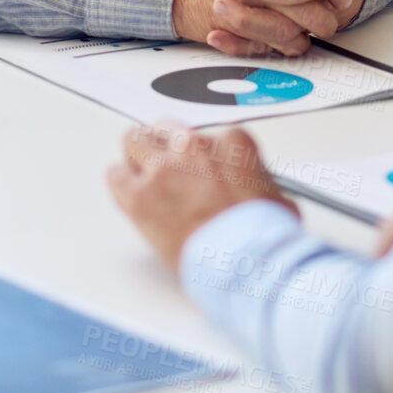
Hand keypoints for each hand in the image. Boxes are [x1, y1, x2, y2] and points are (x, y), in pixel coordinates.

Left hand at [107, 122, 295, 271]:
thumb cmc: (263, 236)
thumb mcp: (276, 195)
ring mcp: (164, 168)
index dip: (202, 157)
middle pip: (165, 129)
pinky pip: (116, 175)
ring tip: (142, 174)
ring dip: (138, 156)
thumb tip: (251, 190)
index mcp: (232, 142)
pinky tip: (128, 191)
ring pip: (134, 140)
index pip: (206, 134)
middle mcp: (194, 147)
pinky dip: (121, 182)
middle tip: (168, 169)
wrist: (246, 263)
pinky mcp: (140, 195)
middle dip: (165, 147)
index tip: (202, 171)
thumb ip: (254, 180)